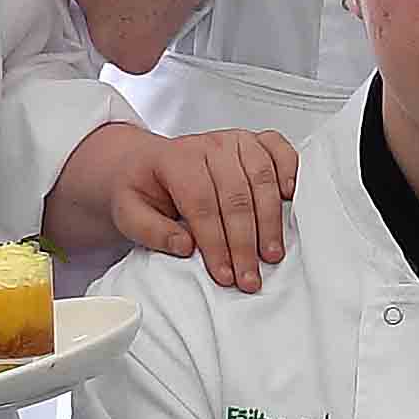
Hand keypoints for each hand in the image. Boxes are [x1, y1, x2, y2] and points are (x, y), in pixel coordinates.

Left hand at [74, 121, 297, 287]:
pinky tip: (290, 198)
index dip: (215, 243)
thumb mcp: (128, 213)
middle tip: (249, 277)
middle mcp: (209, 146)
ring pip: (261, 177)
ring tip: (271, 254)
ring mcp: (234, 141)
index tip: (224, 274)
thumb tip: (184, 245)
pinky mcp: (253, 142)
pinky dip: (290, 170)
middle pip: (236, 196)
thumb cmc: (141, 188)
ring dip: (270, 220)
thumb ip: (150, 230)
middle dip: (245, 243)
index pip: (201, 204)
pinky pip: (279, 148)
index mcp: (176, 160)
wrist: (145, 164)